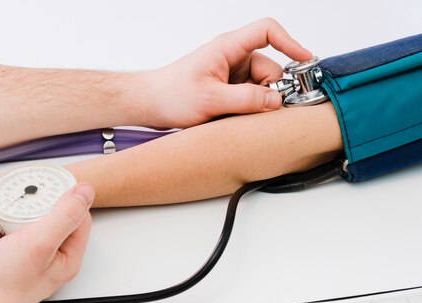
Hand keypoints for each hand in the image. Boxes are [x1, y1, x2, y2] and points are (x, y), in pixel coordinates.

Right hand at [0, 184, 94, 302]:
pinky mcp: (9, 256)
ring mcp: (29, 257)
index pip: (78, 217)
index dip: (65, 198)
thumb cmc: (4, 284)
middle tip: (17, 200)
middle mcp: (51, 257)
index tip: (48, 187)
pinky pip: (6, 231)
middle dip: (30, 205)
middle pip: (50, 216)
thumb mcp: (39, 243)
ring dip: (7, 213)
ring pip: (25, 222)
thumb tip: (85, 192)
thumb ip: (64, 216)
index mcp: (66, 256)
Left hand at [143, 17, 312, 127]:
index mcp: (228, 48)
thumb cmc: (170, 94)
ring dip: (257, 103)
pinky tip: (233, 118)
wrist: (150, 105)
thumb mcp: (210, 99)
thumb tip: (276, 100)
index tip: (305, 60)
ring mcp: (232, 75)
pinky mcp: (229, 90)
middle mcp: (232, 58)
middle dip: (271, 89)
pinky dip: (248, 108)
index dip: (290, 42)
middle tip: (263, 110)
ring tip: (234, 115)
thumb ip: (246, 100)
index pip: (267, 31)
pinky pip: (251, 97)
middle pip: (270, 68)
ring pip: (262, 86)